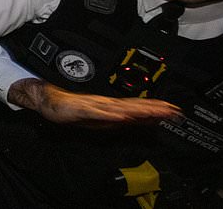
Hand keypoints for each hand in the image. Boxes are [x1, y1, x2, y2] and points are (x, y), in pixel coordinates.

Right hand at [7, 78, 180, 127]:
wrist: (49, 101)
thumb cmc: (71, 109)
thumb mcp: (99, 118)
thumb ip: (117, 120)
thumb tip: (136, 121)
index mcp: (111, 106)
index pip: (138, 107)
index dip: (157, 108)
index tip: (174, 110)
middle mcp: (107, 104)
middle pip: (135, 106)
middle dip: (155, 108)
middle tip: (173, 110)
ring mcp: (96, 105)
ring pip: (122, 108)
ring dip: (139, 110)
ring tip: (154, 112)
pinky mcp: (84, 109)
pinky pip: (100, 113)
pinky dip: (113, 114)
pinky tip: (123, 116)